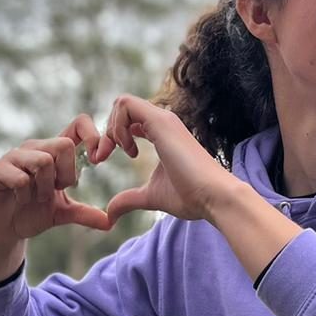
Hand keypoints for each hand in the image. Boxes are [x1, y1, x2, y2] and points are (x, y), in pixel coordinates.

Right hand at [0, 114, 112, 247]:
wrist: (4, 229)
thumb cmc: (32, 213)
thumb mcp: (63, 214)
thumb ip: (85, 214)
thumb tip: (110, 222)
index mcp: (54, 152)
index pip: (78, 124)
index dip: (92, 135)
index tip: (97, 160)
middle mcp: (35, 148)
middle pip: (64, 145)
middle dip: (65, 176)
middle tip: (53, 192)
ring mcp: (14, 157)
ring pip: (43, 161)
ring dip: (43, 189)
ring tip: (34, 198)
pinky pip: (21, 178)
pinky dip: (25, 196)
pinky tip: (19, 200)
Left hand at [95, 95, 239, 226]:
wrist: (213, 197)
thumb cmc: (190, 197)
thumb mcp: (150, 196)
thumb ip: (128, 200)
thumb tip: (108, 213)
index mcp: (160, 133)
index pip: (129, 119)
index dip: (110, 136)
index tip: (102, 159)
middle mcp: (162, 121)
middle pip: (122, 108)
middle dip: (105, 131)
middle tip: (101, 157)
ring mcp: (163, 119)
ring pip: (123, 102)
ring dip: (110, 127)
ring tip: (115, 151)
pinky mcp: (161, 122)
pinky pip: (126, 105)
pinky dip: (117, 125)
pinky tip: (126, 148)